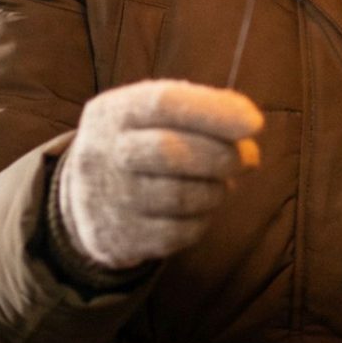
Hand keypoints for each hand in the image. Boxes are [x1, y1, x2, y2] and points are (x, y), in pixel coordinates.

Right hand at [56, 80, 264, 271]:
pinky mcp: (118, 238)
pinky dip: (202, 220)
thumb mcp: (156, 115)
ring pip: (179, 197)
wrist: (85, 197)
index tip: (255, 123)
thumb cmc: (140, 143)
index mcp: (112, 112)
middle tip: (246, 160)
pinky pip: (177, 233)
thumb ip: (202, 111)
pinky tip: (201, 210)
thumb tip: (249, 132)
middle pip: (170, 152)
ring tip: (221, 184)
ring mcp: (106, 199)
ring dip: (216, 191)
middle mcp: (102, 153)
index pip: (163, 103)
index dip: (213, 112)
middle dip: (221, 156)